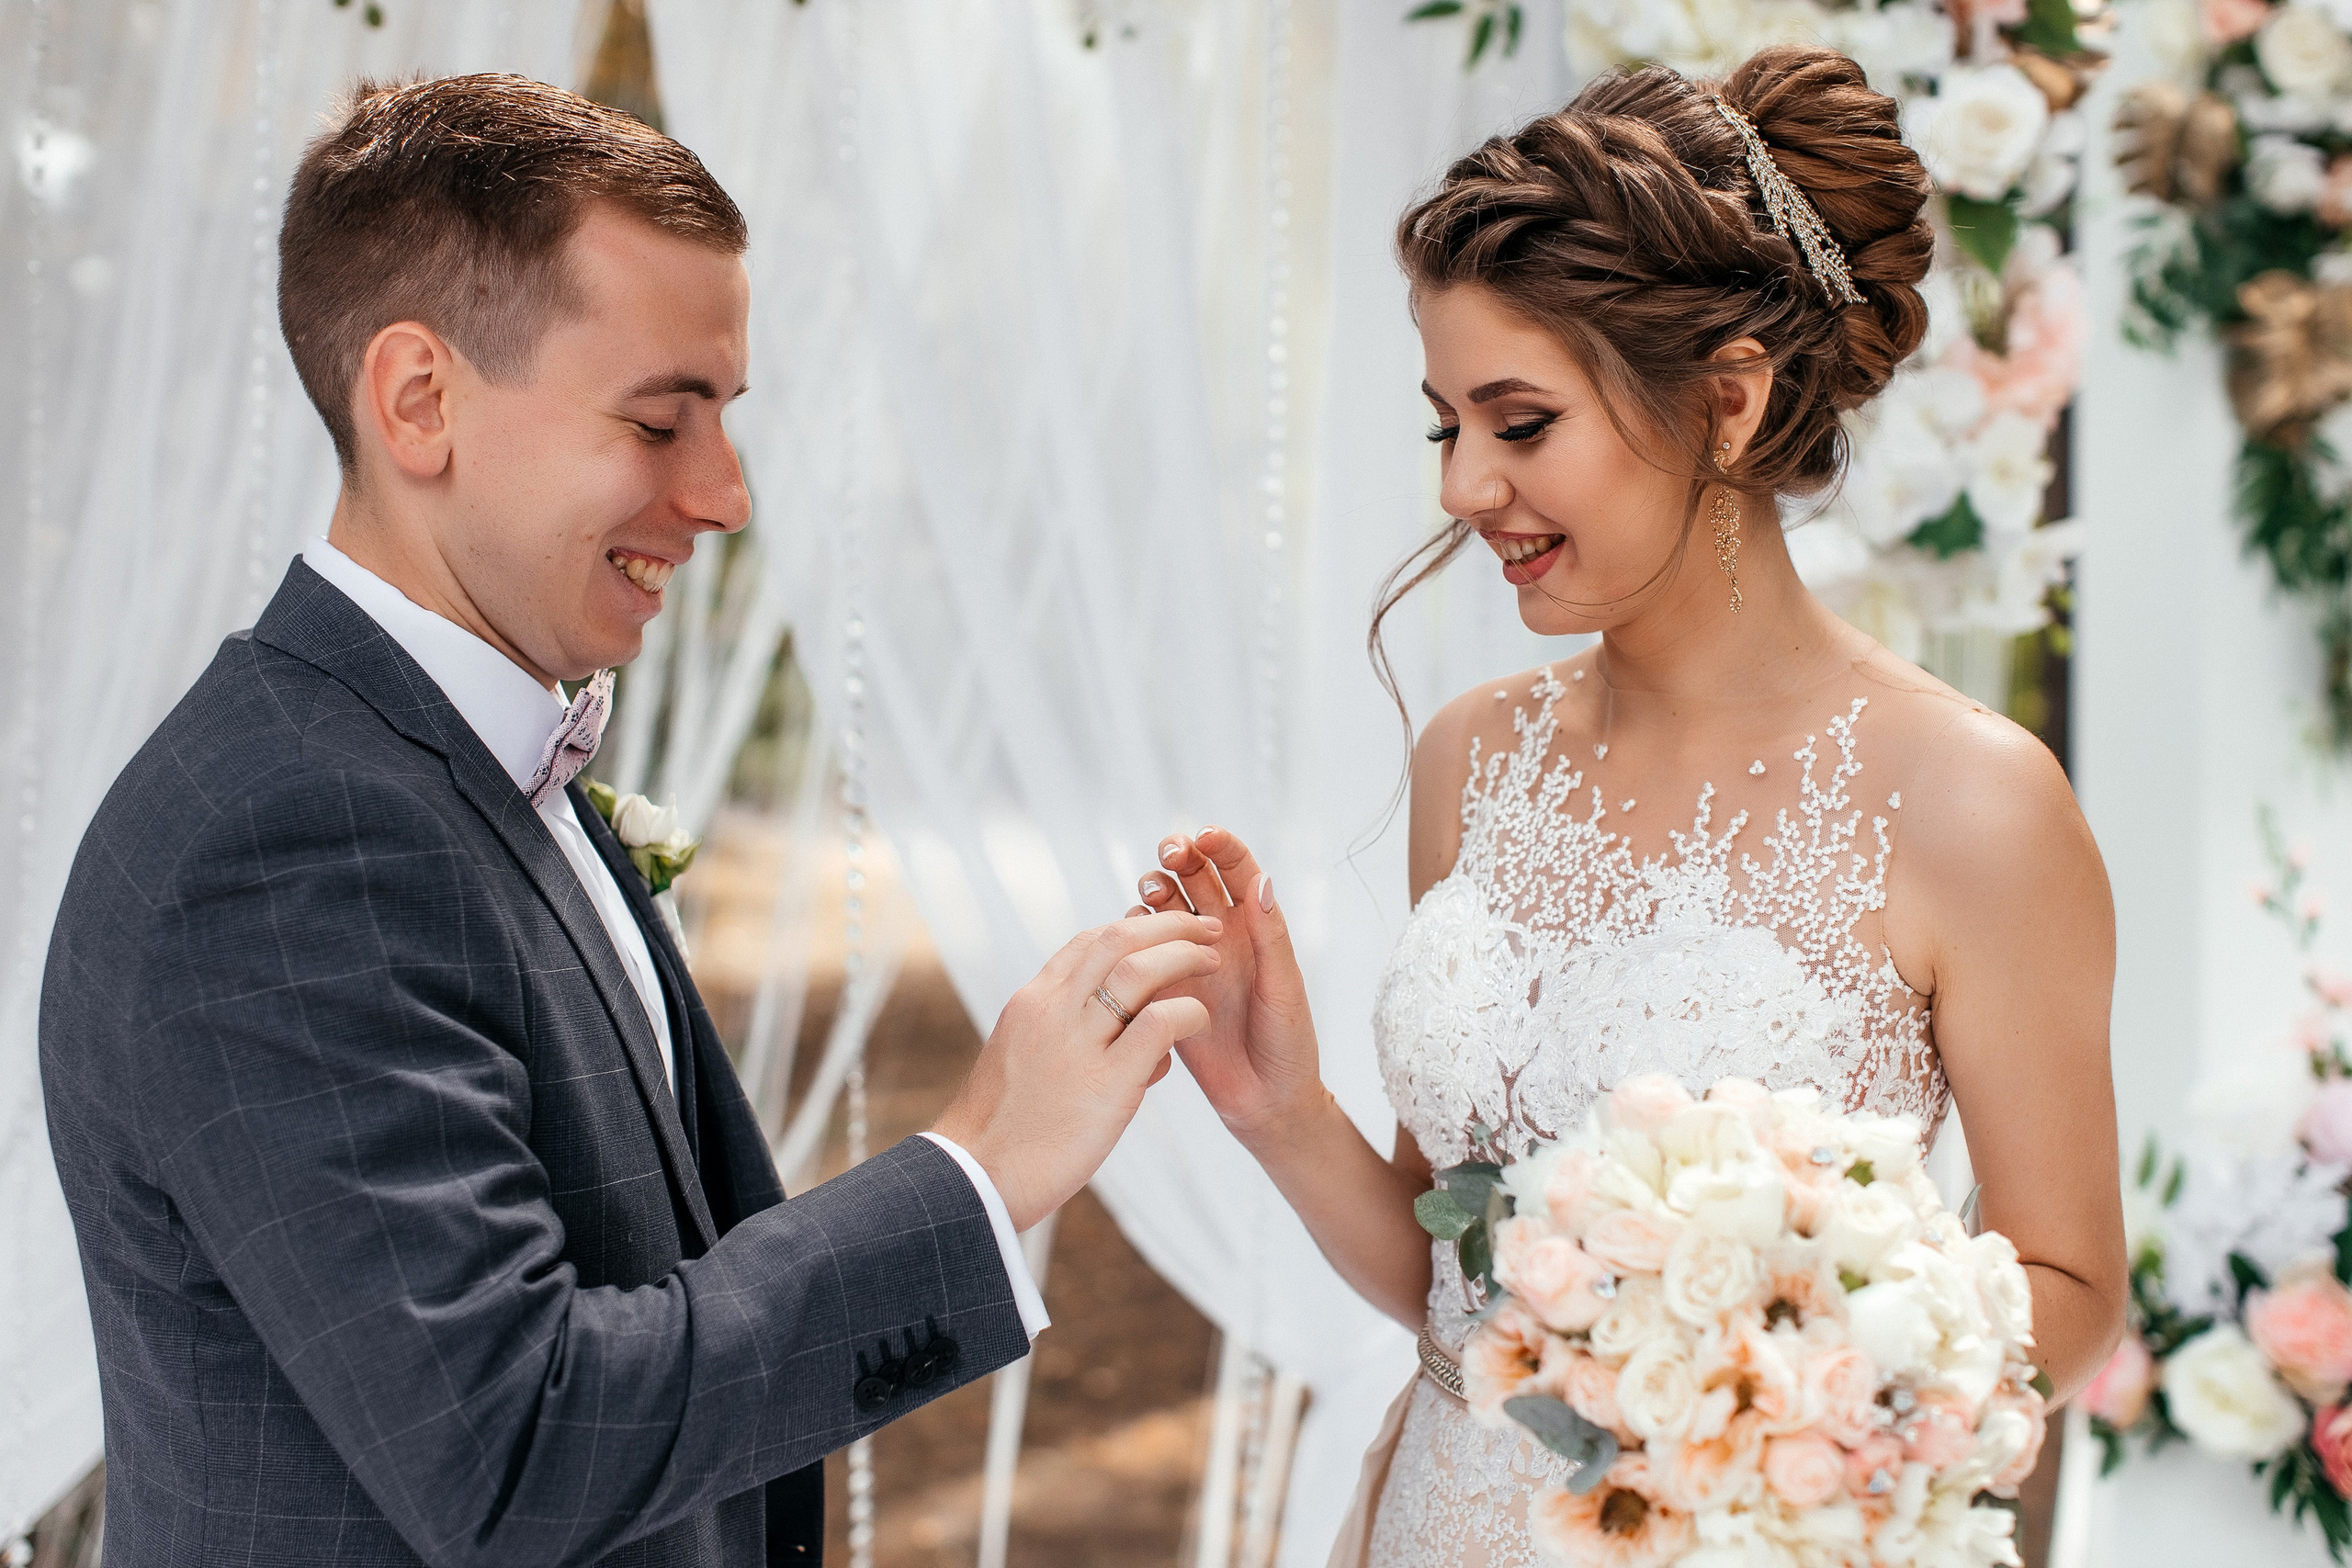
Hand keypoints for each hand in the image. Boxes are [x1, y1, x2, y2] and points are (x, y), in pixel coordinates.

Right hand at [932, 909, 1219, 1230]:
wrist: (975, 1178)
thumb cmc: (1002, 1129)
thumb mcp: (1022, 1059)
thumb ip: (1062, 1032)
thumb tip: (1111, 1025)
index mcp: (1032, 1002)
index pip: (1089, 940)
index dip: (1136, 927)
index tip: (1167, 931)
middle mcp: (1052, 1011)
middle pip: (1119, 939)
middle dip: (1169, 925)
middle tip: (1205, 928)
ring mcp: (1078, 1044)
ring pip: (1140, 970)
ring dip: (1185, 957)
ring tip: (1212, 962)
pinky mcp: (1106, 1084)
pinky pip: (1159, 1025)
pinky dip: (1187, 1011)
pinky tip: (1200, 1020)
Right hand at [1131, 827, 1322, 1147]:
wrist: (1265, 1103)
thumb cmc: (1288, 1045)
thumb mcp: (1283, 989)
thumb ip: (1270, 937)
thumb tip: (1261, 881)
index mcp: (1255, 929)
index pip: (1237, 872)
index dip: (1222, 848)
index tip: (1206, 836)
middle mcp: (1221, 937)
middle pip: (1194, 879)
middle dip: (1180, 858)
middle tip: (1170, 854)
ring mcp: (1189, 962)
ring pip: (1164, 910)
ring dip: (1155, 891)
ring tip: (1152, 891)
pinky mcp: (1164, 989)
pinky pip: (1141, 953)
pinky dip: (1133, 934)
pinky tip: (1132, 932)